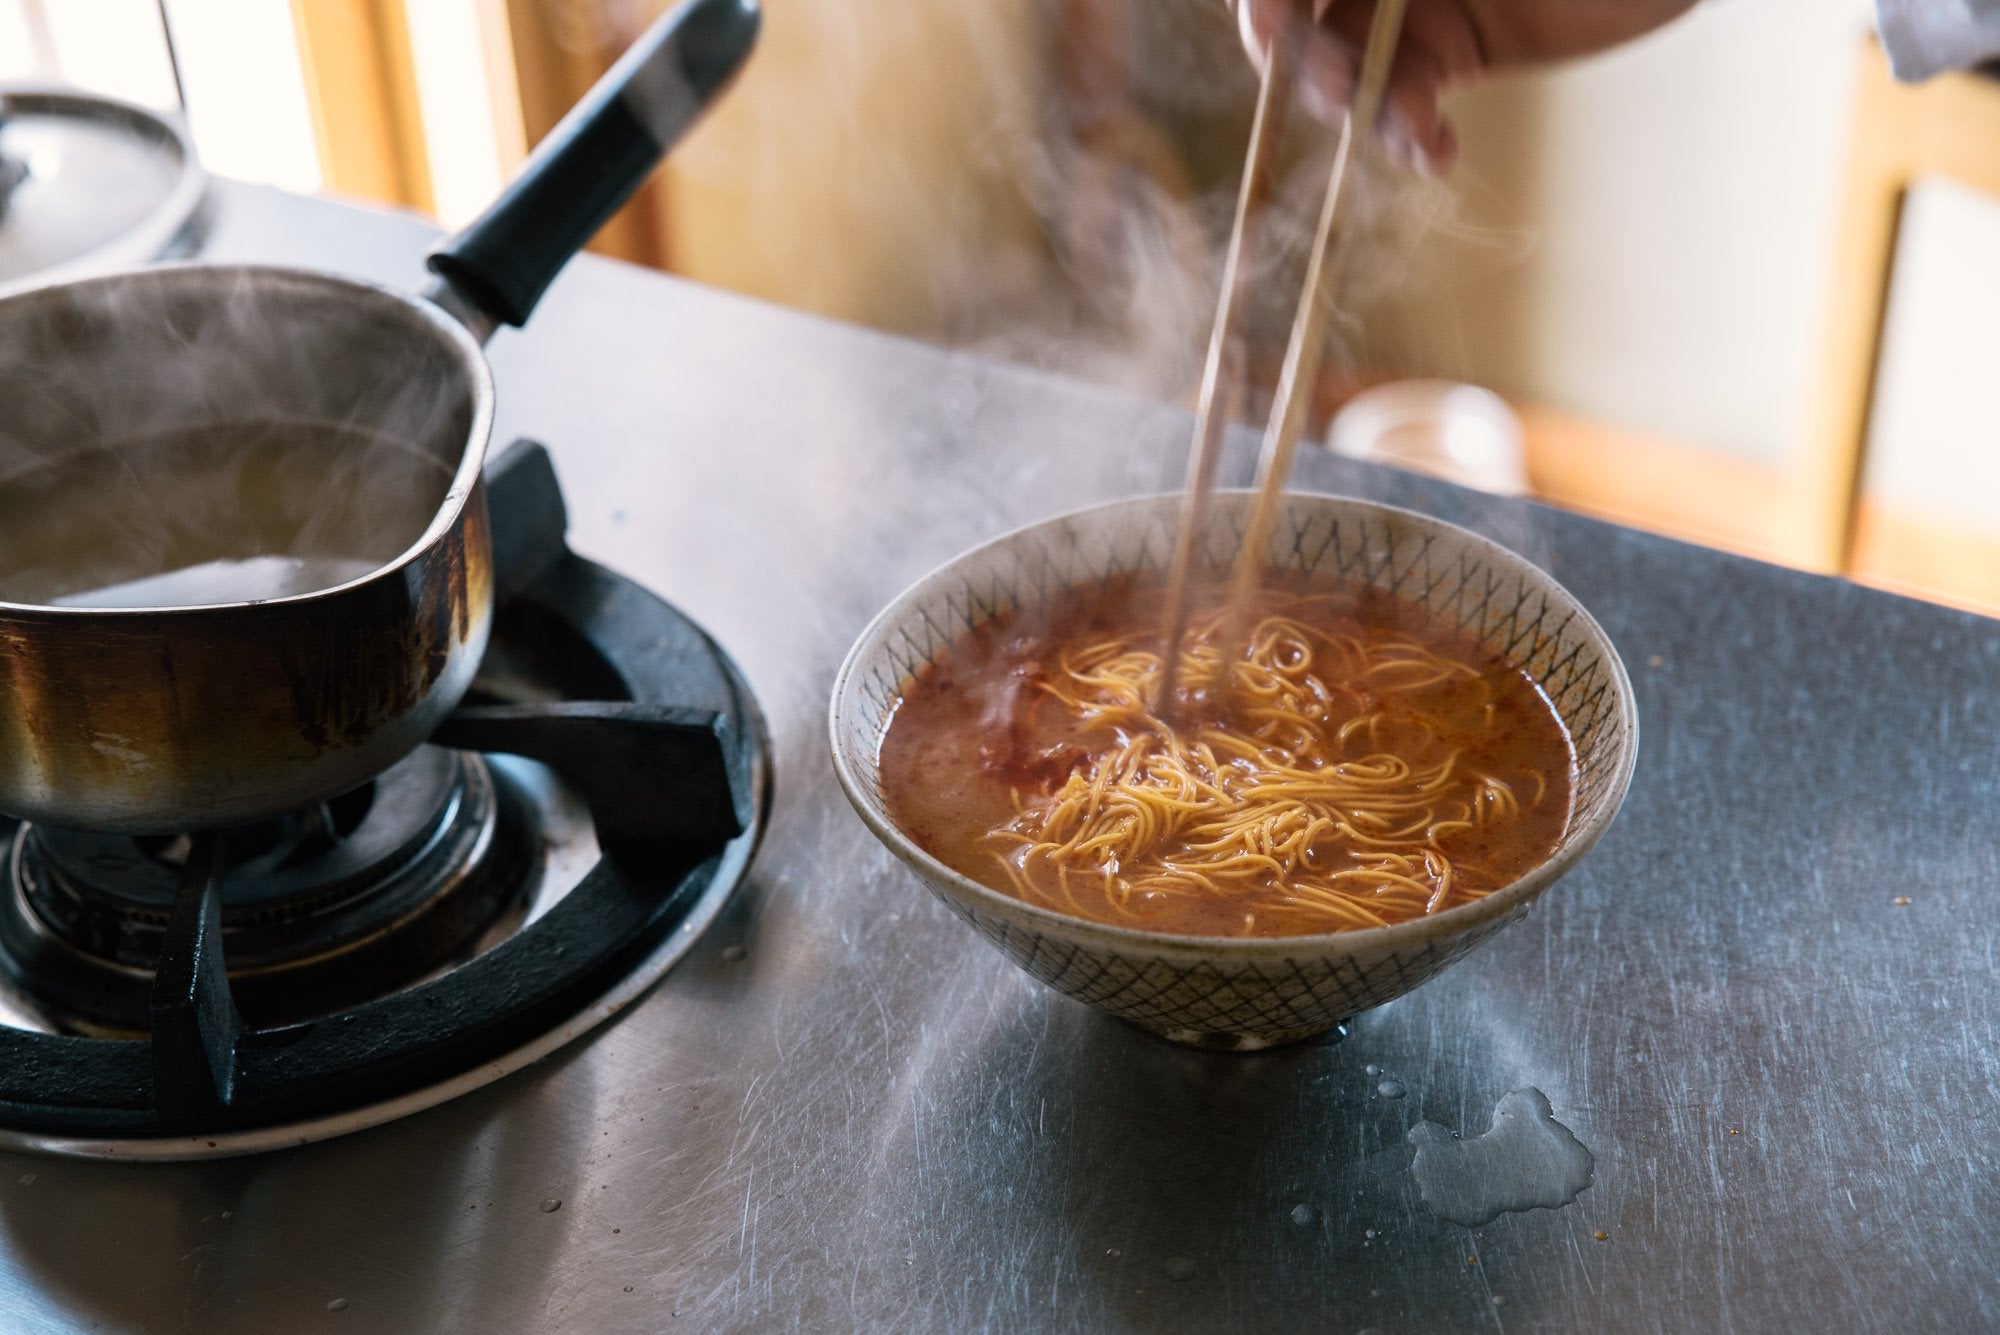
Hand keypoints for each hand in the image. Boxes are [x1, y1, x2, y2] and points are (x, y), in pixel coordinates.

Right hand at [1231, 0, 1697, 169]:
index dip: (1262, 2)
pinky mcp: (1448, 57)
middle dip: (1307, 57)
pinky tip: (1436, 152)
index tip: (1269, 20)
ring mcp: (1407, 8)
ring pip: (1344, 70)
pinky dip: (1407, 140)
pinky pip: (1399, 107)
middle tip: (1341, 83)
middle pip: (1296, 19)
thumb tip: (1277, 2)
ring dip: (1362, 109)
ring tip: (1417, 128)